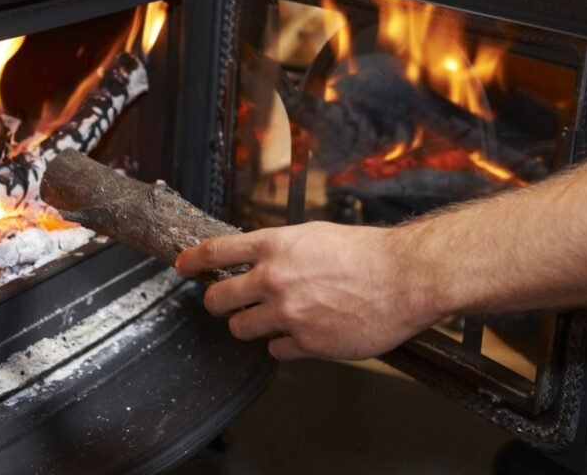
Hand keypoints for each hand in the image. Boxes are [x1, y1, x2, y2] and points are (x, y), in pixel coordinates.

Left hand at [175, 222, 444, 360]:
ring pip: (242, 329)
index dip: (191, 260)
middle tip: (223, 305)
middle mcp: (274, 279)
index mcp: (274, 246)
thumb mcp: (314, 235)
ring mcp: (288, 313)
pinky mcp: (307, 342)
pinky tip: (302, 334)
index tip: (181, 265)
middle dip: (217, 303)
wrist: (405, 278)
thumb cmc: (367, 252)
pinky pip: (276, 350)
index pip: (215, 252)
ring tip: (269, 320)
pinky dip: (284, 344)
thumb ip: (281, 249)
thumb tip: (256, 260)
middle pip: (219, 299)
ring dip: (250, 326)